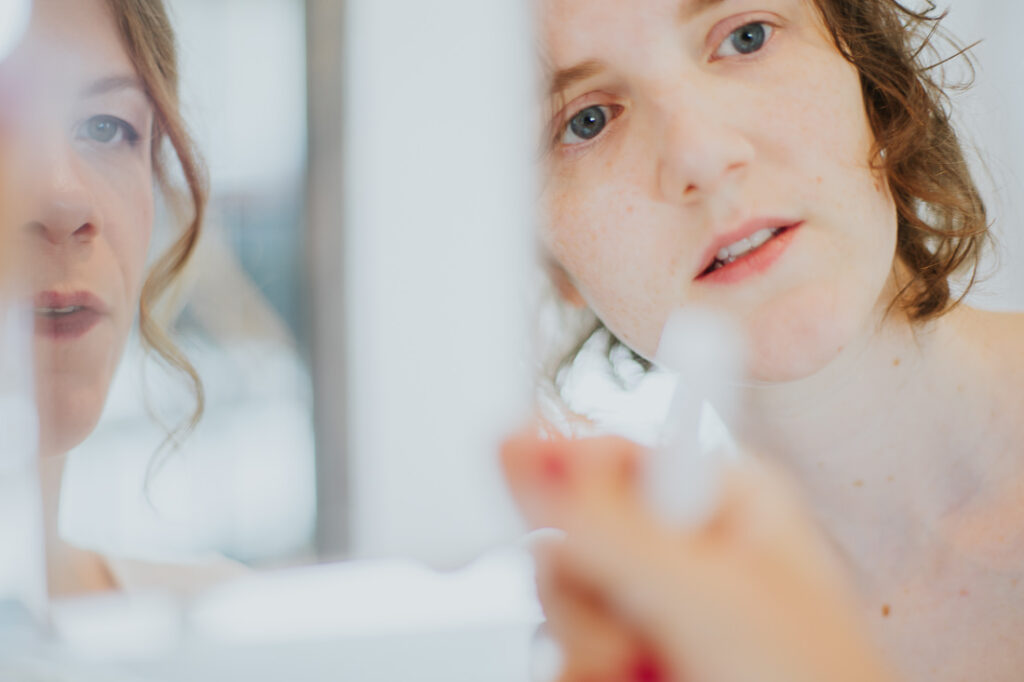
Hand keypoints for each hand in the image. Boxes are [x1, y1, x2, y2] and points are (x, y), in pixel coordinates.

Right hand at [501, 433, 896, 681]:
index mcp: (720, 500)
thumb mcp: (705, 595)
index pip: (613, 450)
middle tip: (636, 632)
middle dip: (589, 597)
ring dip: (591, 650)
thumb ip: (606, 523)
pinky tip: (636, 680)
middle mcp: (684, 551)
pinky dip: (584, 674)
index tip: (507, 460)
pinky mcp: (628, 662)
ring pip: (560, 604)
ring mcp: (654, 613)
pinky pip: (564, 655)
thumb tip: (525, 449)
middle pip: (571, 536)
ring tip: (653, 672)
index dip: (558, 461)